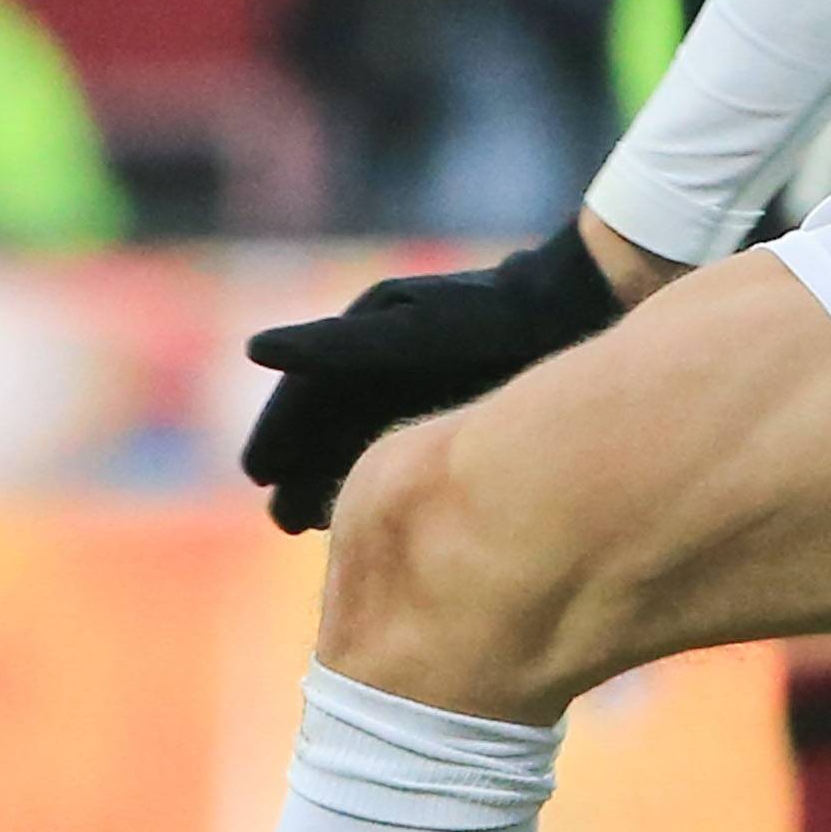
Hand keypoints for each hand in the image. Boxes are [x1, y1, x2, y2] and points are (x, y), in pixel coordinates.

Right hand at [235, 228, 623, 529]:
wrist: (576, 304)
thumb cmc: (491, 318)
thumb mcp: (412, 333)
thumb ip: (337, 347)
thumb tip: (254, 349)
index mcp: (366, 328)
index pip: (308, 391)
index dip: (279, 433)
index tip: (257, 473)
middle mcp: (388, 353)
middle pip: (330, 420)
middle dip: (304, 468)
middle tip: (285, 521)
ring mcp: (422, 375)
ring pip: (363, 437)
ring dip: (338, 478)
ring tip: (318, 527)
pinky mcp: (458, 396)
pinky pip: (403, 443)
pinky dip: (381, 474)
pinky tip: (376, 511)